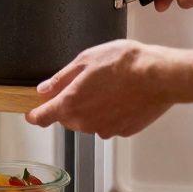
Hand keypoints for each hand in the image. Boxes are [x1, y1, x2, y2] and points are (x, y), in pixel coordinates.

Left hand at [25, 40, 179, 137]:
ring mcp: (104, 130)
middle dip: (69, 104)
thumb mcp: (86, 60)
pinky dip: (110, 113)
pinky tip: (121, 96)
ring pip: (88, 122)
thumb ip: (62, 78)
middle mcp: (84, 122)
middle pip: (66, 119)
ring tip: (108, 86)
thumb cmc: (124, 63)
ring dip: (91, 109)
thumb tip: (44, 89)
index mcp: (70, 104)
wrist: (159, 76)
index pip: (41, 118)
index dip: (35, 114)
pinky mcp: (122, 131)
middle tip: (84, 83)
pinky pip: (108, 124)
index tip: (33, 111)